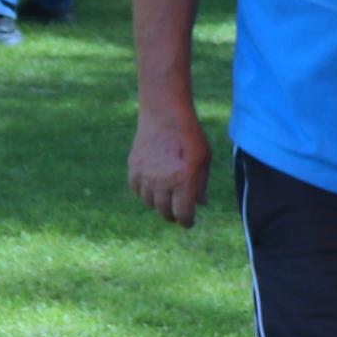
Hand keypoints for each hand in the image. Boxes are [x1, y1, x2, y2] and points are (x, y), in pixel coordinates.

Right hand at [130, 104, 211, 227]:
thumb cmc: (189, 136)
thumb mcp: (203, 159)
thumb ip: (201, 183)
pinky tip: (152, 187)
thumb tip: (201, 203)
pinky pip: (137, 190)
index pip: (182, 214)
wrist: (165, 114)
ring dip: (158, 204)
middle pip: (165, 212)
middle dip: (173, 215)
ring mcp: (145, 176)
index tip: (188, 221)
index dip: (186, 221)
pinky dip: (144, 192)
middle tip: (177, 213)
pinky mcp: (133, 168)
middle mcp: (162, 182)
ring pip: (149, 203)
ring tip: (166, 198)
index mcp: (184, 182)